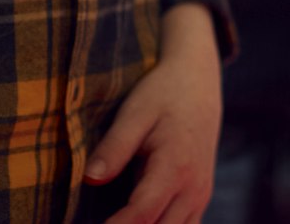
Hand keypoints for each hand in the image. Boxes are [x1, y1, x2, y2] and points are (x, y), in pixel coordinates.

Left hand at [85, 3, 220, 223]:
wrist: (199, 79)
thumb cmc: (163, 93)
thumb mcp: (135, 112)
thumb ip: (115, 147)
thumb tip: (89, 180)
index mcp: (176, 166)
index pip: (142, 214)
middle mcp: (194, 187)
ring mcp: (200, 195)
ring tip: (112, 220)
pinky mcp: (199, 197)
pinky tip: (136, 221)